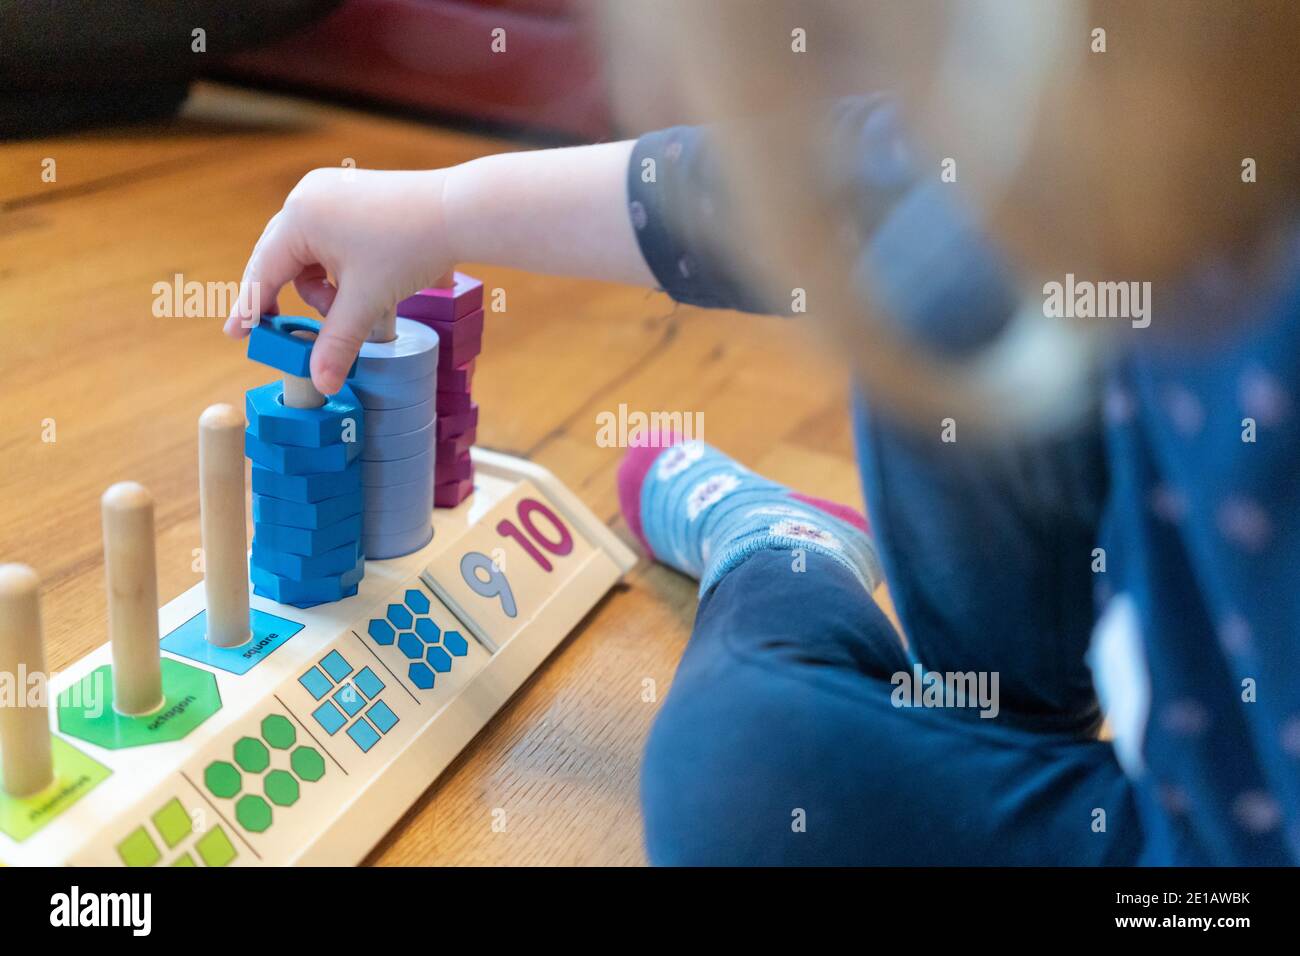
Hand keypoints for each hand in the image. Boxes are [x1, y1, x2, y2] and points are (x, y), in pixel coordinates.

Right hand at [224, 167, 451, 394]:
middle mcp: (307, 198)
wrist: (457, 211)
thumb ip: (338, 343)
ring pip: (310, 253)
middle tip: (283, 332)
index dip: (251, 308)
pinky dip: (340, 270)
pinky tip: (365, 287)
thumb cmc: (410, 248)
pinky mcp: (352, 196)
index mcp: (300, 218)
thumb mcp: (367, 301)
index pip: (263, 272)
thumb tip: (321, 383)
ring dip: (324, 288)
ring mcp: (330, 192)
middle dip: (292, 299)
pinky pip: (330, 239)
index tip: (236, 334)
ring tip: (355, 308)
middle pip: (282, 260)